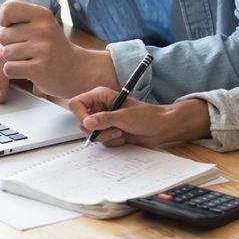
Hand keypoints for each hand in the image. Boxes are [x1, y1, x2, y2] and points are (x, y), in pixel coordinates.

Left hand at [0, 0, 117, 98]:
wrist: (78, 70)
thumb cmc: (52, 47)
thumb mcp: (35, 25)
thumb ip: (8, 16)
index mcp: (41, 14)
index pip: (8, 9)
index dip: (5, 21)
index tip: (15, 29)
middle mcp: (43, 28)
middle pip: (3, 35)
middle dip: (10, 45)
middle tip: (29, 49)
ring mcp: (43, 48)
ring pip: (5, 54)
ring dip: (14, 60)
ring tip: (31, 60)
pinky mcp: (40, 68)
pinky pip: (9, 69)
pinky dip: (15, 72)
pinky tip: (30, 70)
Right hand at [68, 87, 210, 147]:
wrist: (161, 128)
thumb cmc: (147, 116)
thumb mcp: (125, 116)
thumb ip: (104, 119)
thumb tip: (87, 123)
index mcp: (100, 96)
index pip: (77, 104)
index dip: (80, 115)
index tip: (90, 124)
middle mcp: (100, 108)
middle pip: (82, 122)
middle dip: (98, 129)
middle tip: (114, 128)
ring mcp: (104, 121)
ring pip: (91, 134)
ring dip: (106, 136)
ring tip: (121, 131)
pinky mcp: (109, 132)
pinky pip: (100, 142)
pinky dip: (111, 141)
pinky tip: (123, 136)